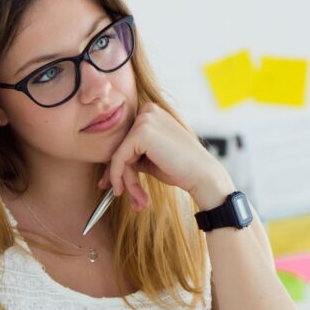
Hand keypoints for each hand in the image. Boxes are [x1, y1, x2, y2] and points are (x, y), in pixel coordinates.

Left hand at [98, 103, 233, 210]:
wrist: (202, 175)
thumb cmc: (181, 169)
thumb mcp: (150, 158)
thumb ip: (131, 156)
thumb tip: (107, 171)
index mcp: (151, 112)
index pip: (125, 140)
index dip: (117, 165)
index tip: (115, 185)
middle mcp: (147, 110)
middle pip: (120, 146)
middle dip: (119, 174)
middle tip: (121, 194)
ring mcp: (145, 119)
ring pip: (118, 154)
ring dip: (125, 180)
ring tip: (138, 199)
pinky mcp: (141, 132)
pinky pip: (118, 158)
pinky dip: (119, 177)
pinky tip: (127, 191)